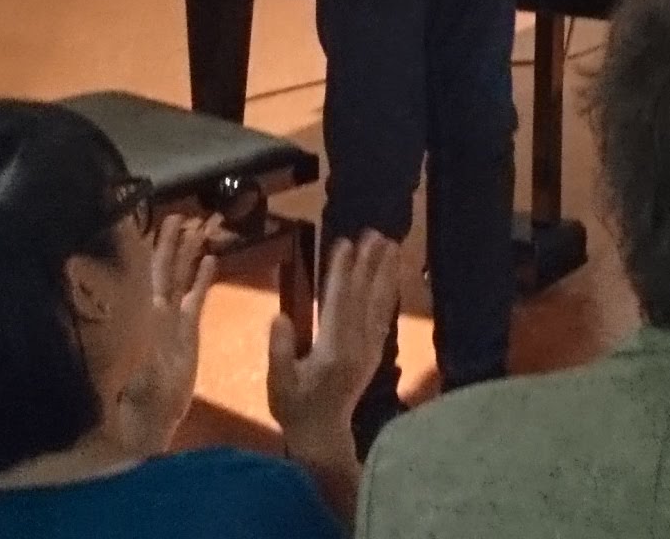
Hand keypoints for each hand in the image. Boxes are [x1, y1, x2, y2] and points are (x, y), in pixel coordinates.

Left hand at [104, 213, 212, 457]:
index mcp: (130, 309)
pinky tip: (212, 260)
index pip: (136, 269)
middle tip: (180, 215)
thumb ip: (107, 323)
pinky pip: (197, 297)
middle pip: (162, 266)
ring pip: (181, 276)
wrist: (144, 418)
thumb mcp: (110, 352)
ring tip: (201, 227)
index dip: (141, 246)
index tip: (145, 220)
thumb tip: (82, 282)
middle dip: (170, 241)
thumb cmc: (122, 387)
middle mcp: (149, 308)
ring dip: (191, 252)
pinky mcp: (189, 331)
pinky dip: (204, 279)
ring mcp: (171, 318)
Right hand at [272, 230, 402, 501]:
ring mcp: (369, 349)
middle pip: (364, 296)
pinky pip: (383, 316)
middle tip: (377, 233)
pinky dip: (388, 294)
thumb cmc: (295, 408)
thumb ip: (280, 350)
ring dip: (384, 273)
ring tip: (391, 245)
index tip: (346, 242)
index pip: (338, 302)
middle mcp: (357, 346)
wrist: (323, 436)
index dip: (342, 271)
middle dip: (370, 263)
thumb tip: (279, 316)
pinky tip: (391, 278)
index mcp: (333, 350)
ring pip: (378, 303)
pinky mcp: (374, 353)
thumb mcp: (279, 382)